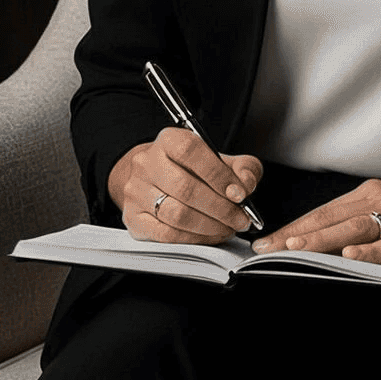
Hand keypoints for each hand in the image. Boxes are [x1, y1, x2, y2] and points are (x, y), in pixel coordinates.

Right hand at [109, 129, 262, 244]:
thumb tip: (246, 183)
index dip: (219, 175)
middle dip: (221, 208)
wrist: (154, 178)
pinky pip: (166, 235)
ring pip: (177, 214)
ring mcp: (137, 192)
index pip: (192, 152)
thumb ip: (242, 167)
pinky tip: (209, 236)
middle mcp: (147, 163)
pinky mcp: (134, 218)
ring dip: (209, 226)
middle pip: (186, 189)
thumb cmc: (190, 169)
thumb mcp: (220, 159)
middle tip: (240, 219)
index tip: (240, 194)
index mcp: (168, 140)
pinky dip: (194, 239)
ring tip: (228, 228)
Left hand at [255, 179, 380, 272]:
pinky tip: (350, 257)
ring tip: (294, 249)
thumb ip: (362, 223)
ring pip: (353, 229)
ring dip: (321, 240)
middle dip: (295, 235)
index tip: (266, 241)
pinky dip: (370, 252)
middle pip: (330, 219)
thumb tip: (323, 244)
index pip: (323, 212)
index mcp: (372, 194)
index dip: (293, 226)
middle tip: (266, 248)